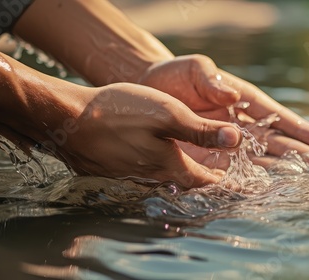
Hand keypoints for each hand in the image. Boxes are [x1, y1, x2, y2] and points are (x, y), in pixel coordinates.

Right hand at [40, 83, 240, 187]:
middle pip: (187, 184)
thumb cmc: (118, 113)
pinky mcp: (115, 171)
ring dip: (184, 175)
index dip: (227, 181)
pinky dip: (161, 169)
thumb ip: (202, 131)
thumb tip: (236, 140)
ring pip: (167, 180)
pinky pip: (146, 175)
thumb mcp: (168, 114)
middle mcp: (152, 178)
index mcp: (170, 166)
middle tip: (223, 176)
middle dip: (207, 181)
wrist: (66, 120)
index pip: (208, 182)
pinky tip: (157, 158)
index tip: (241, 183)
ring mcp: (131, 177)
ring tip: (196, 168)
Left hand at [138, 54, 308, 169]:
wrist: (148, 91)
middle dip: (306, 155)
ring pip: (262, 161)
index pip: (279, 118)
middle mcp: (241, 126)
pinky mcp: (207, 159)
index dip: (304, 130)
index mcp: (244, 101)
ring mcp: (226, 144)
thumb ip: (213, 80)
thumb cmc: (176, 75)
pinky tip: (267, 193)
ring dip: (286, 172)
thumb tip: (234, 95)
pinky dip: (249, 184)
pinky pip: (231, 174)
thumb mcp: (196, 69)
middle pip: (278, 143)